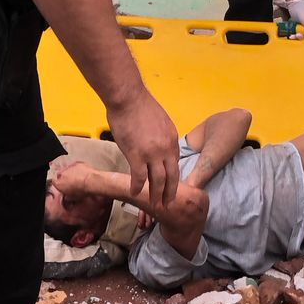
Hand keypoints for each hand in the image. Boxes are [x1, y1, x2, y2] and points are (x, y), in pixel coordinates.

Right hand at [50, 161, 98, 200]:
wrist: (91, 181)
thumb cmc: (82, 190)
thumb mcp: (74, 198)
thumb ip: (68, 197)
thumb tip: (68, 197)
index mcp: (59, 184)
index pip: (54, 182)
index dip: (58, 184)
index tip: (63, 186)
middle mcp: (62, 174)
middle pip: (60, 175)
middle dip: (64, 178)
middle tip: (71, 182)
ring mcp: (69, 167)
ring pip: (67, 170)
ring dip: (70, 173)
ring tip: (78, 178)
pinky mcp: (76, 163)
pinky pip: (74, 166)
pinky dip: (77, 169)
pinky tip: (82, 173)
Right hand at [107, 87, 179, 208]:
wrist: (128, 97)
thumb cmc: (139, 105)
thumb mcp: (160, 121)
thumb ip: (160, 136)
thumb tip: (156, 145)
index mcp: (172, 139)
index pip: (175, 163)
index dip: (172, 177)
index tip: (170, 185)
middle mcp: (166, 149)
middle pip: (171, 176)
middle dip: (170, 193)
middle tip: (168, 204)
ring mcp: (152, 153)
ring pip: (157, 181)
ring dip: (156, 195)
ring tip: (154, 205)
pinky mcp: (136, 155)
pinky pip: (139, 177)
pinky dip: (137, 187)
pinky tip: (134, 193)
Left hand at [286, 0, 303, 44]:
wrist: (294, 4)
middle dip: (302, 40)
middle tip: (297, 36)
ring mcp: (303, 29)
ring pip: (300, 38)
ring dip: (296, 38)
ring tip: (292, 36)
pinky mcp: (297, 29)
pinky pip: (295, 35)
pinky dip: (293, 36)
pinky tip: (290, 36)